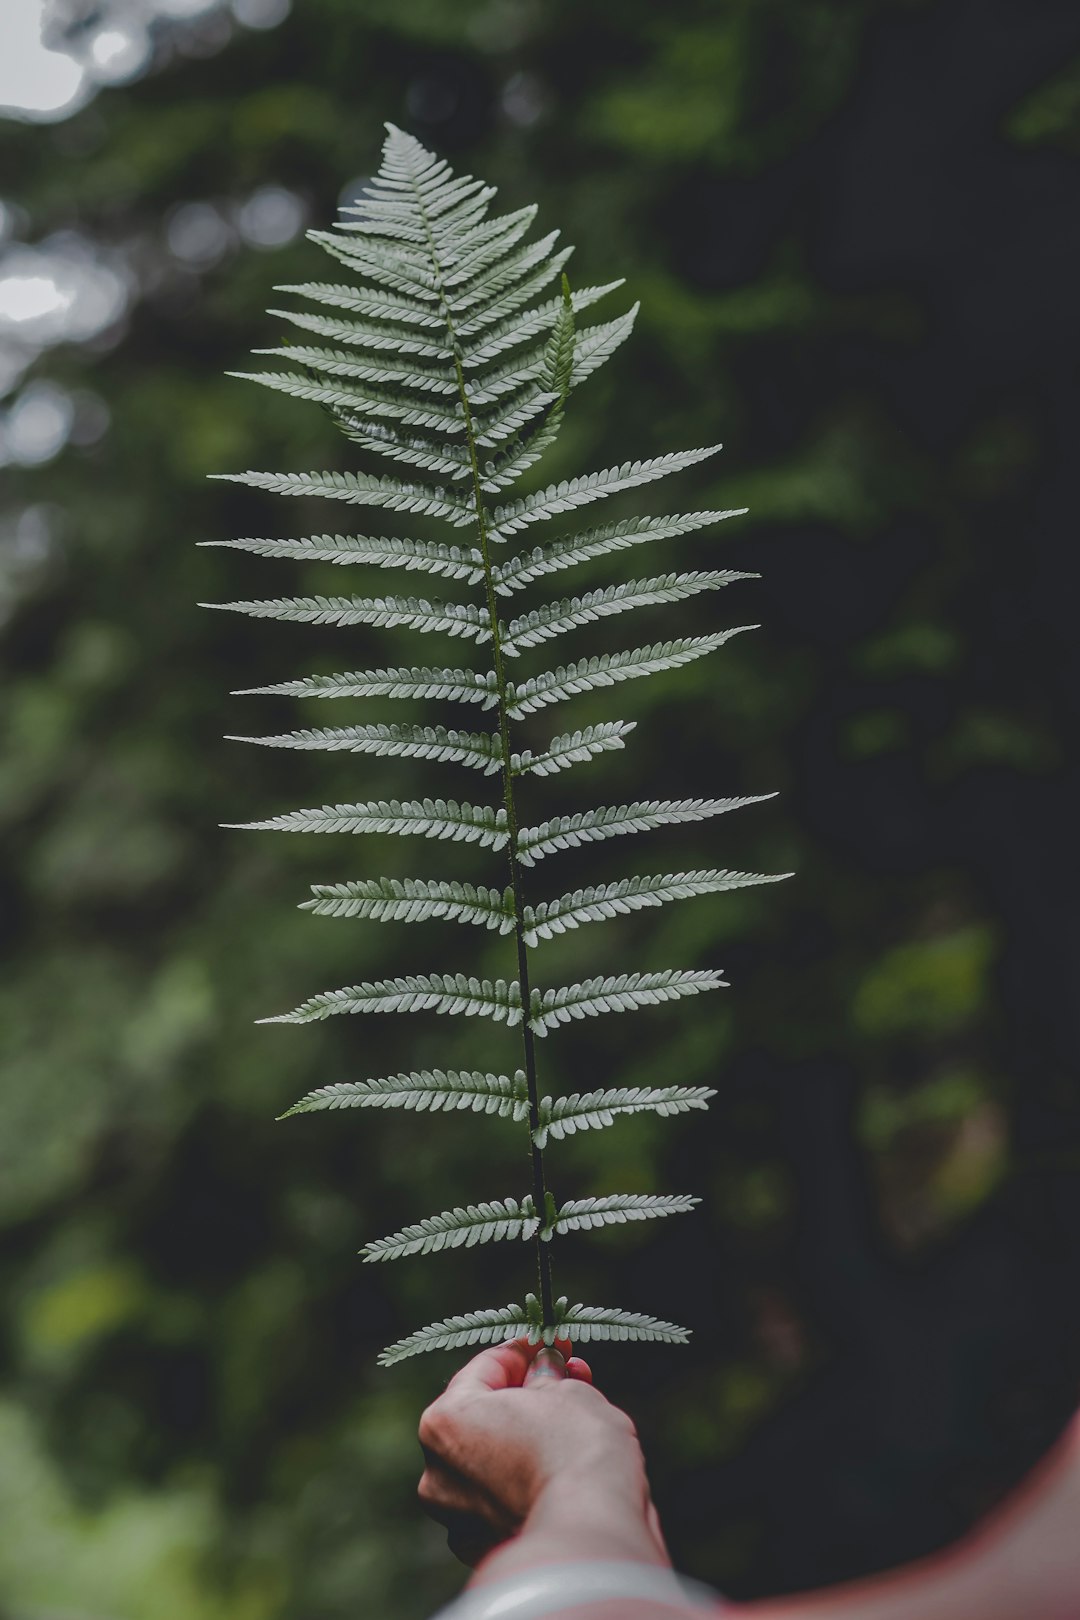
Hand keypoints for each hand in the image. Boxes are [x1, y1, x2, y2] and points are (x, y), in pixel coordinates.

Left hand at [417, 1336, 667, 1569]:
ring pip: (493, 1460)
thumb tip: (544, 1372)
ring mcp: (456, 1517)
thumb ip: (547, 1377)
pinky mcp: (482, 1551)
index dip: (528, 1351)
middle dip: (528, 1395)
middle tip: (570, 1380)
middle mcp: (437, 1471)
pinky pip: (502, 1500)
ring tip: (576, 1423)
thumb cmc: (576, 1453)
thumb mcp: (568, 1391)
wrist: (591, 1537)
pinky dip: (526, 1483)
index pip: (487, 1366)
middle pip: (485, 1415)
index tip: (554, 1346)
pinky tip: (562, 1472)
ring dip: (527, 1439)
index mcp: (444, 1421)